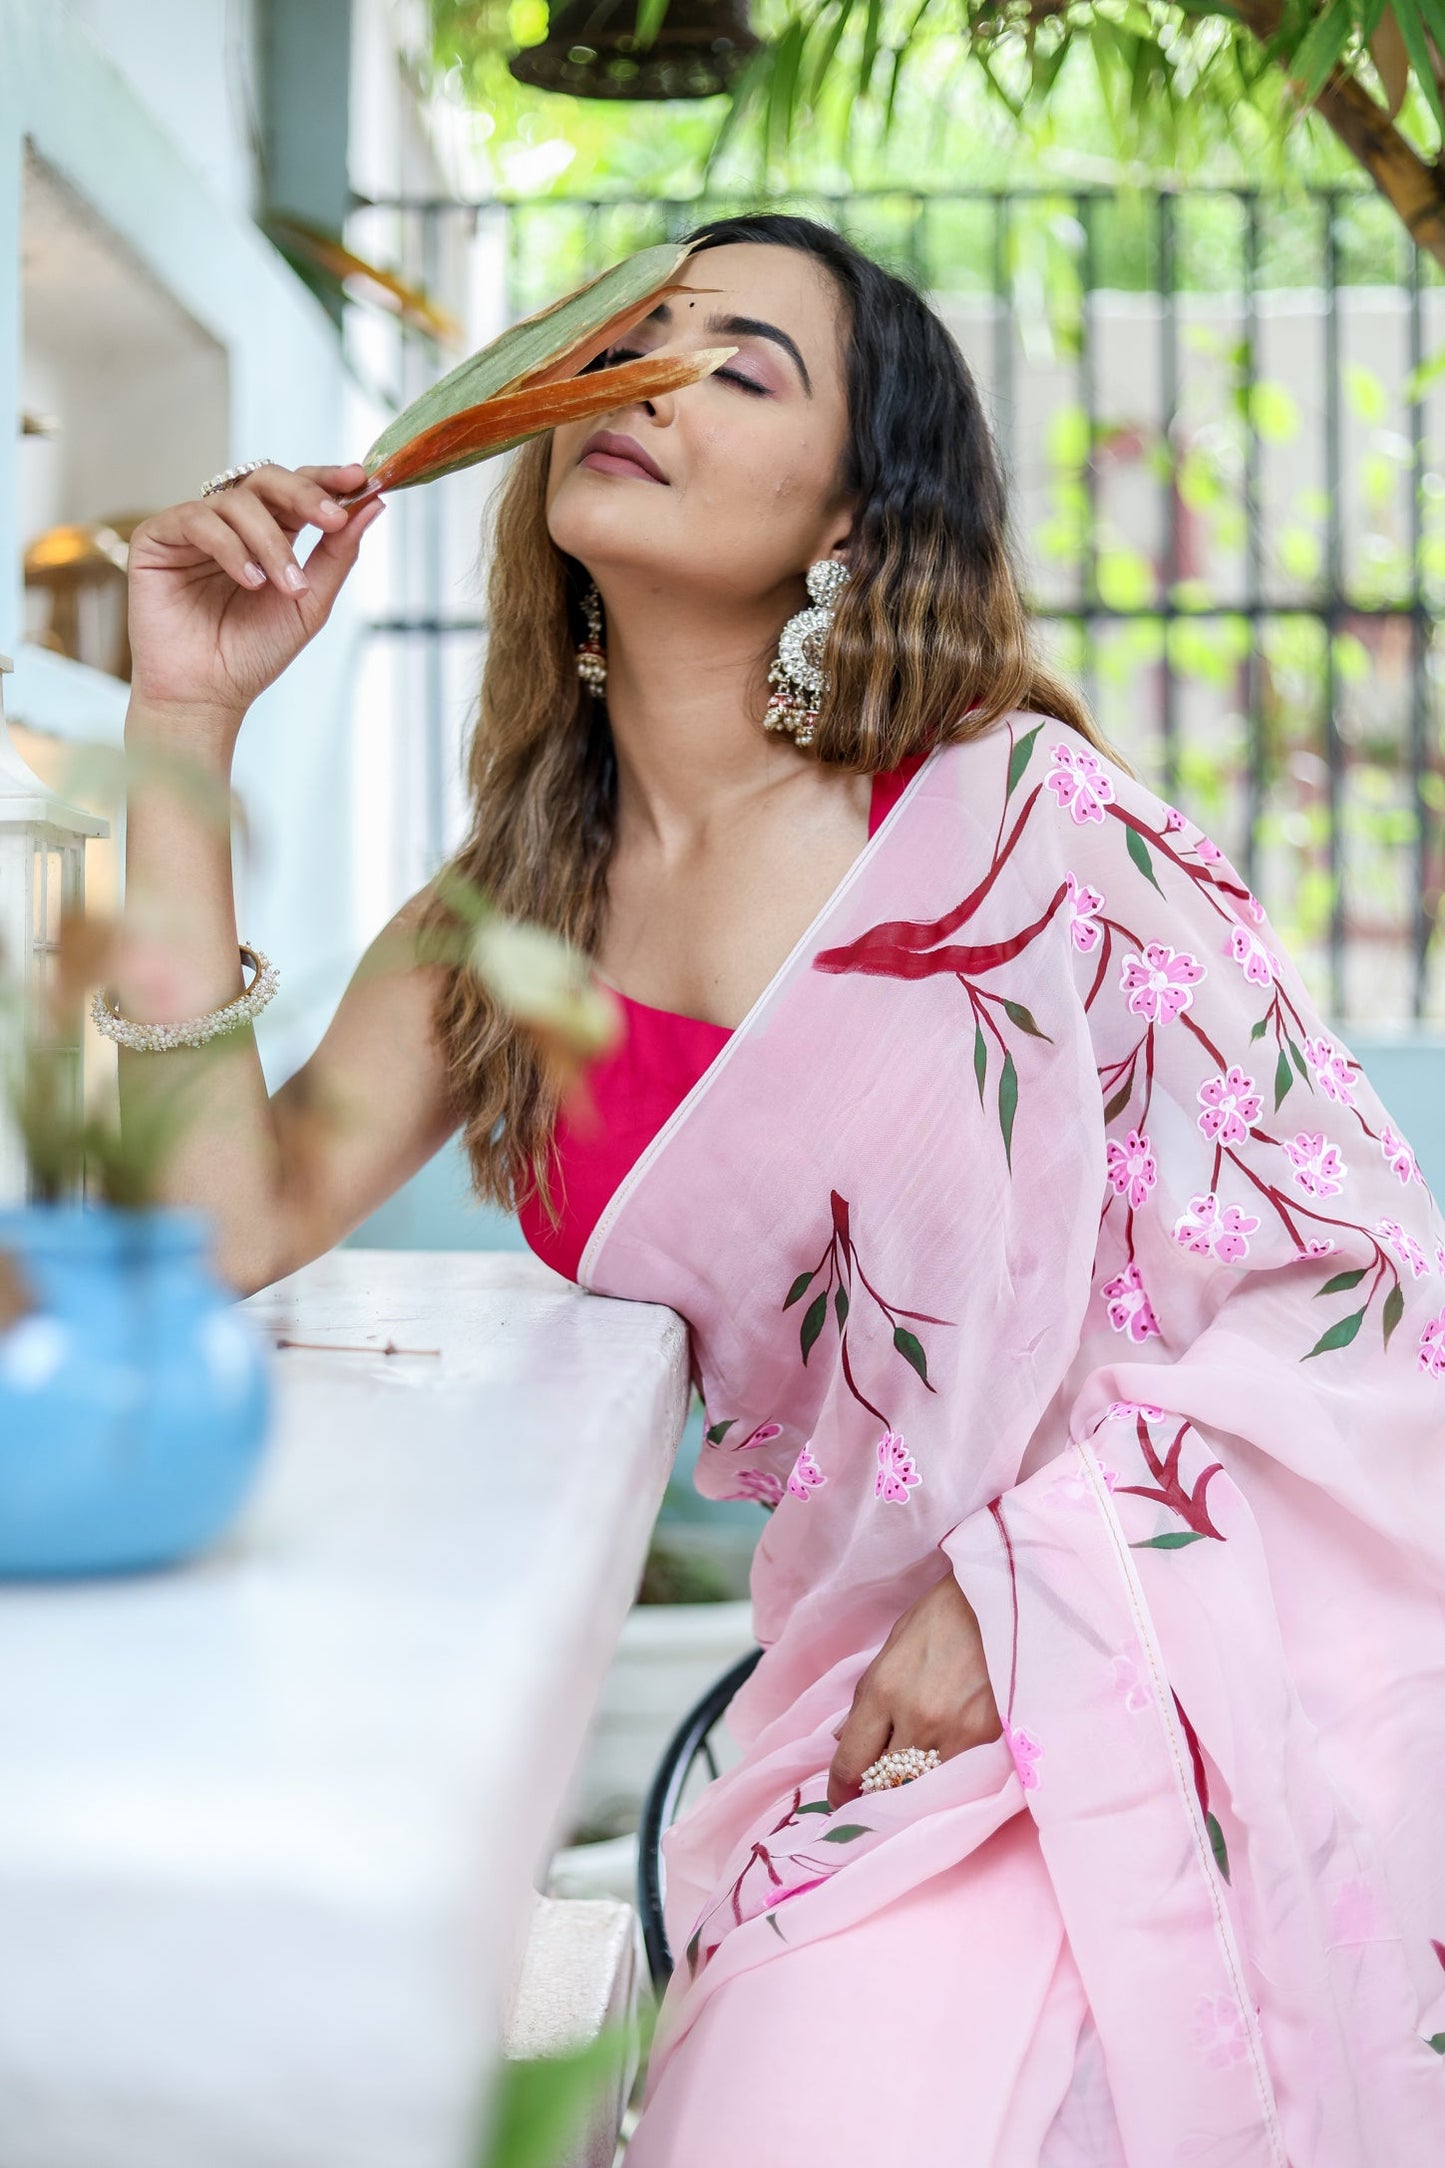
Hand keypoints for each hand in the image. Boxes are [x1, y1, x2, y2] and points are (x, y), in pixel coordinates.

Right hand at [125, 461, 385, 736]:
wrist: (209, 694)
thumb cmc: (255, 653)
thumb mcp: (310, 602)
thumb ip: (338, 553)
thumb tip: (373, 504)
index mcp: (269, 533)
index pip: (296, 490)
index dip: (325, 479)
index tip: (359, 479)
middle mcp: (230, 524)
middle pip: (267, 480)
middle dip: (305, 495)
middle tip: (333, 518)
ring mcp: (193, 528)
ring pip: (237, 502)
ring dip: (271, 543)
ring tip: (285, 587)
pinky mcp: (157, 538)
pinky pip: (197, 520)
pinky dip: (231, 548)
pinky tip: (250, 582)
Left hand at [826, 1570, 1001, 1808]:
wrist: (998, 1600)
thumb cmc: (941, 1617)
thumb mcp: (891, 1648)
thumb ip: (866, 1699)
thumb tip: (842, 1738)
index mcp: (883, 1690)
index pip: (850, 1761)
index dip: (841, 1788)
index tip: (842, 1798)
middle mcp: (915, 1717)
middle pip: (884, 1781)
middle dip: (875, 1789)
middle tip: (875, 1790)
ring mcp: (955, 1732)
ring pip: (922, 1785)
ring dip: (912, 1784)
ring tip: (912, 1777)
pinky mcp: (989, 1739)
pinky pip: (957, 1777)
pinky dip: (946, 1776)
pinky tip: (946, 1765)